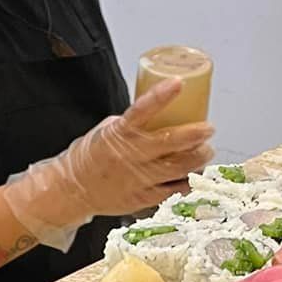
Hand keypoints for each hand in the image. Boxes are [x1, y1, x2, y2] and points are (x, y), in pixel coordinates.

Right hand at [3, 79, 216, 248]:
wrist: (72, 190)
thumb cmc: (89, 158)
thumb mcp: (106, 131)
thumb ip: (131, 124)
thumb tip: (158, 115)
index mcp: (118, 134)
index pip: (142, 110)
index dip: (162, 96)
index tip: (179, 84)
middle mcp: (130, 156)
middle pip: (170, 142)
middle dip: (195, 134)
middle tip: (208, 128)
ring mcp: (137, 179)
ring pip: (176, 168)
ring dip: (196, 158)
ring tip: (206, 151)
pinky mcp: (141, 198)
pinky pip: (171, 190)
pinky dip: (186, 182)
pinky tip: (193, 175)